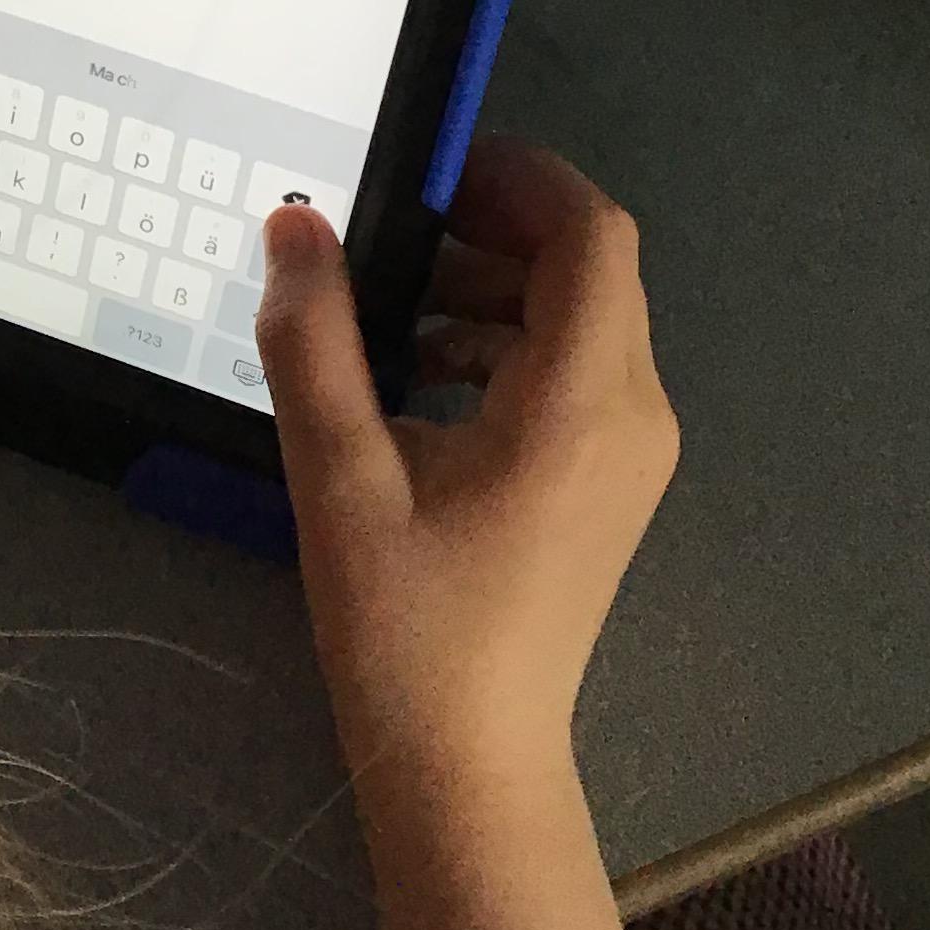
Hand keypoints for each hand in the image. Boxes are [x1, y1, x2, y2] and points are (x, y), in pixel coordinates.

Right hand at [254, 135, 678, 770]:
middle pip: (589, 270)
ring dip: (488, 291)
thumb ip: (315, 340)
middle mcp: (633, 414)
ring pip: (579, 321)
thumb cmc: (409, 625)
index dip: (519, 177)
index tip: (429, 166)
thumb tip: (297, 225)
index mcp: (585, 401)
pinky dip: (501, 348)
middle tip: (385, 229)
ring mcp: (629, 455)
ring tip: (381, 310)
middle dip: (490, 232)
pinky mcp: (606, 486)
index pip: (590, 235)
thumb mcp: (340, 475)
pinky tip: (412, 380)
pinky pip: (571, 375)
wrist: (469, 763)